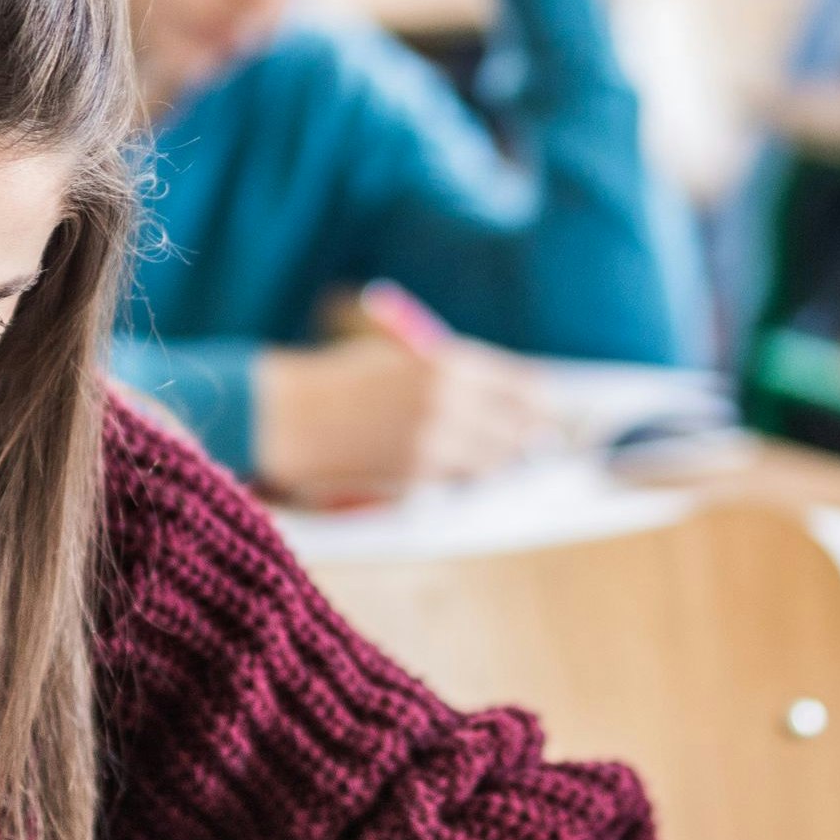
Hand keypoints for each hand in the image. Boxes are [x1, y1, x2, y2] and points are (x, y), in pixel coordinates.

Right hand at [253, 333, 552, 503]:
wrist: (293, 414)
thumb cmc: (349, 379)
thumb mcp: (410, 359)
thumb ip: (461, 377)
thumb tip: (515, 403)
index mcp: (451, 363)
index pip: (527, 388)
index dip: (541, 403)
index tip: (545, 411)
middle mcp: (451, 402)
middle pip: (520, 430)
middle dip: (527, 437)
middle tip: (533, 442)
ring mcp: (435, 443)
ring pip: (494, 461)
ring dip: (497, 459)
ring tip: (492, 454)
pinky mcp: (417, 477)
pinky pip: (459, 479)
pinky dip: (461, 474)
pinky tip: (449, 464)